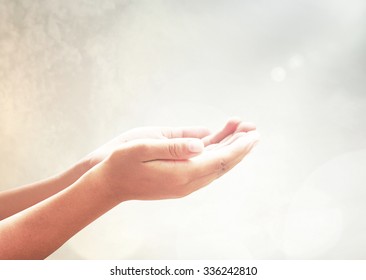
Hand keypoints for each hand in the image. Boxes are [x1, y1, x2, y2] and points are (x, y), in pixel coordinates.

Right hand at [91, 120, 258, 201]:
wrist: (109, 184)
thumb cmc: (122, 163)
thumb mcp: (142, 148)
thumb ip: (173, 146)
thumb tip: (202, 143)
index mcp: (181, 173)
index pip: (219, 160)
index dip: (239, 146)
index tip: (254, 134)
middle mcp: (187, 182)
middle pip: (222, 164)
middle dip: (240, 146)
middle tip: (254, 128)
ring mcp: (184, 183)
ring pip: (215, 166)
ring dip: (230, 149)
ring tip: (241, 130)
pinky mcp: (180, 181)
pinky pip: (205, 167)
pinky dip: (216, 154)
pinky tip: (220, 141)